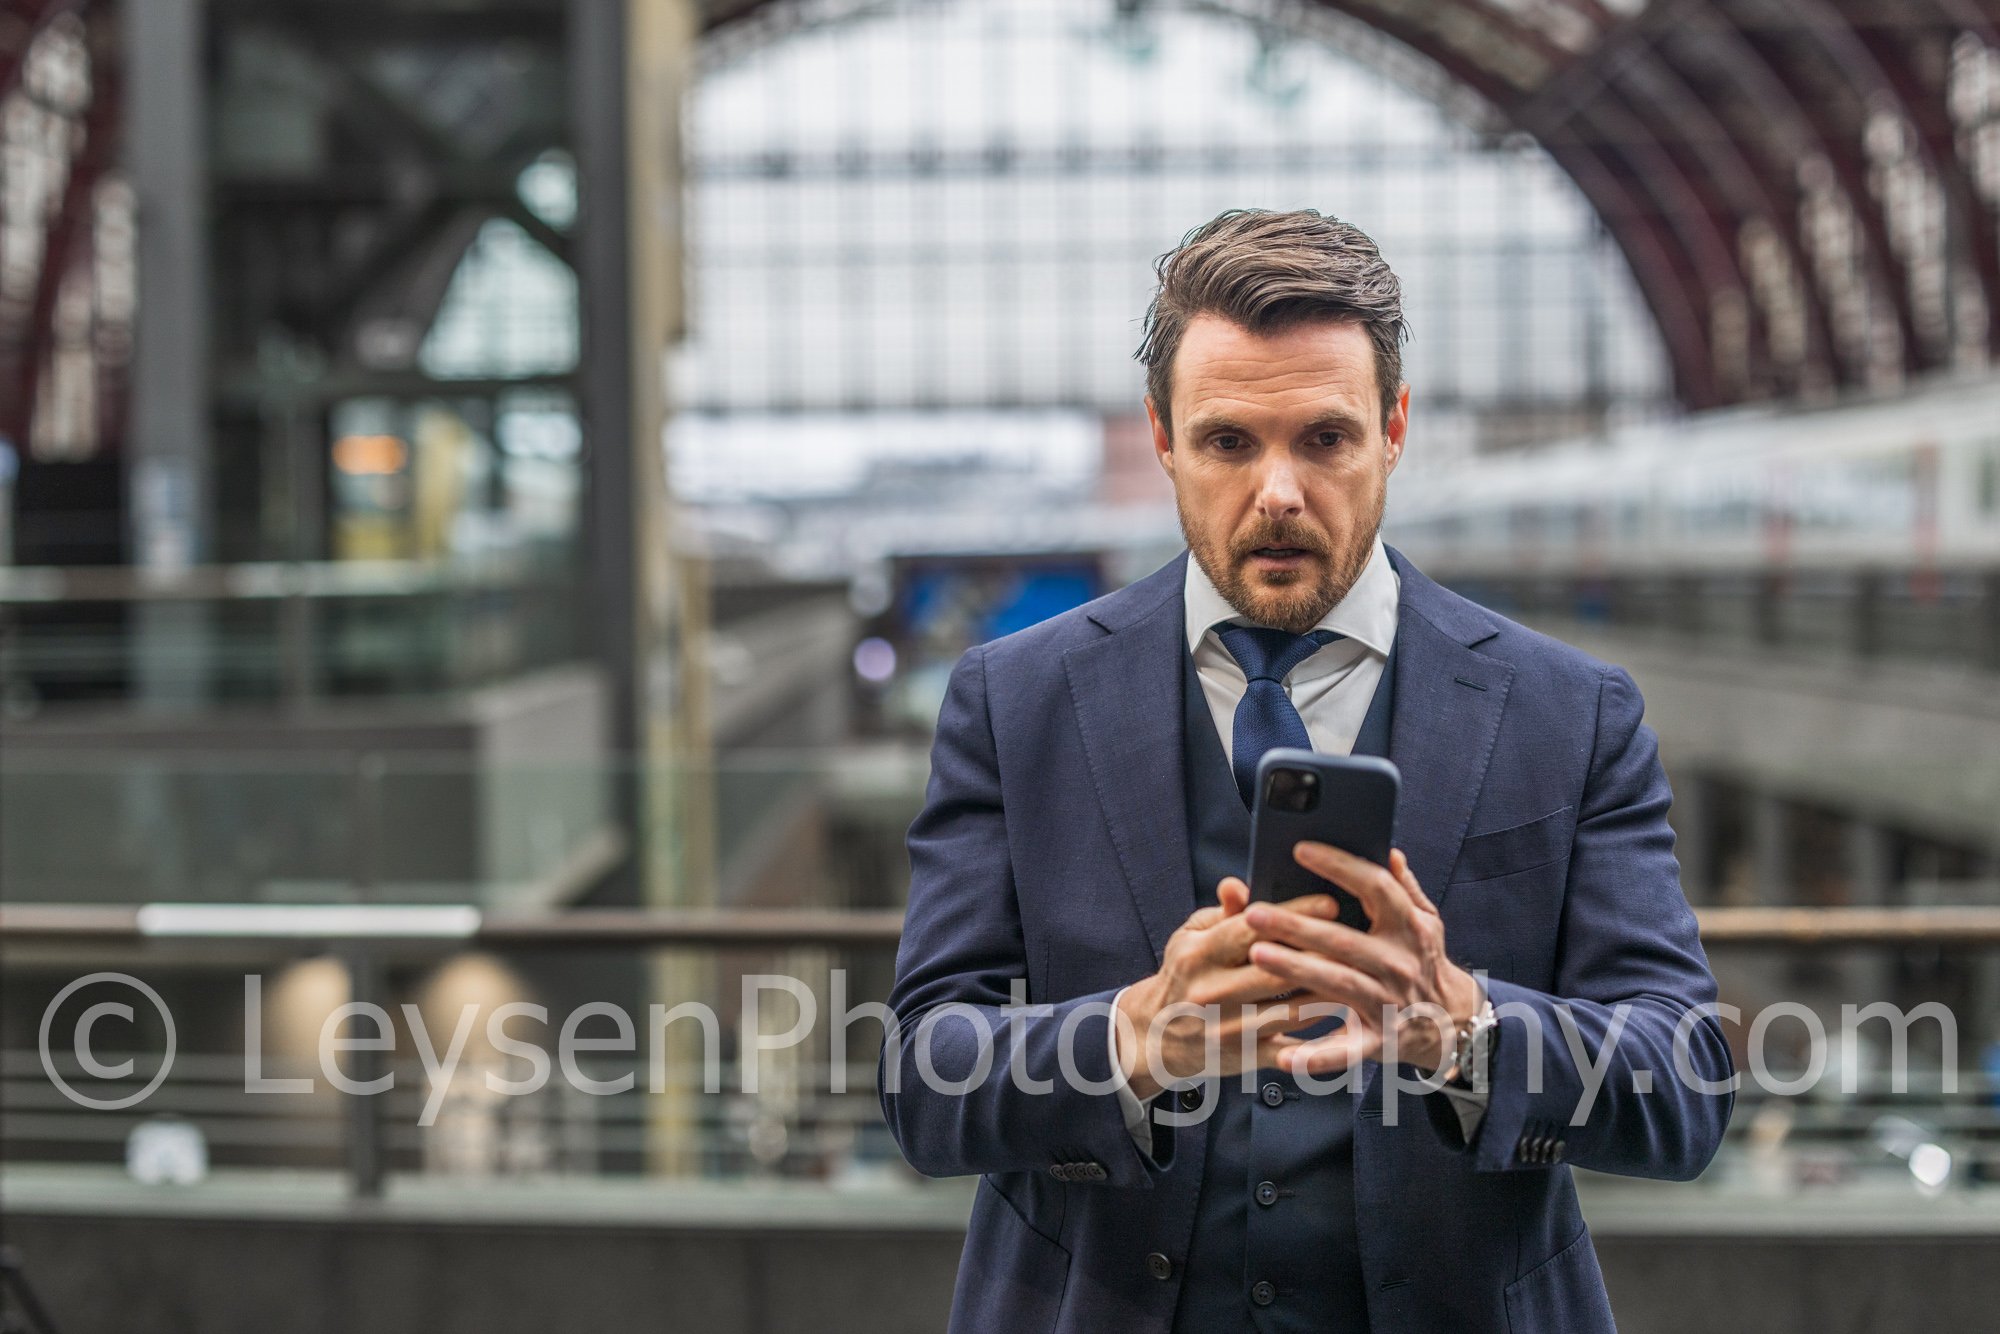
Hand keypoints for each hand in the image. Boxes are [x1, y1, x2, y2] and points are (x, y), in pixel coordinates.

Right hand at [1114, 878, 1342, 1100]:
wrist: (1155, 1037)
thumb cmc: (1184, 976)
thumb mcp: (1190, 937)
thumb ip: (1221, 913)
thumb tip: (1239, 885)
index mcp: (1198, 956)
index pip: (1251, 931)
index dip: (1293, 915)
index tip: (1330, 902)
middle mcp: (1212, 993)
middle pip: (1278, 971)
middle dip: (1322, 953)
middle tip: (1359, 937)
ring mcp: (1229, 1029)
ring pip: (1293, 1010)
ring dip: (1331, 992)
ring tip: (1362, 973)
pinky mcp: (1244, 1058)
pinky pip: (1294, 1047)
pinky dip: (1323, 1033)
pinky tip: (1347, 1014)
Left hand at [1244, 844, 1480, 1077]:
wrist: (1451, 1022)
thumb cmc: (1423, 960)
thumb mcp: (1426, 920)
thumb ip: (1404, 886)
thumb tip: (1388, 850)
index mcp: (1408, 927)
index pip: (1375, 887)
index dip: (1340, 867)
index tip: (1300, 850)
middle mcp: (1398, 962)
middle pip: (1343, 940)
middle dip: (1298, 925)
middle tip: (1254, 912)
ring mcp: (1388, 1002)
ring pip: (1338, 984)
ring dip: (1297, 970)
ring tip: (1258, 955)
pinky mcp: (1379, 1040)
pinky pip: (1347, 1050)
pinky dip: (1318, 1057)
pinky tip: (1286, 1054)